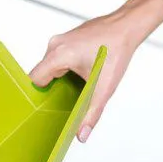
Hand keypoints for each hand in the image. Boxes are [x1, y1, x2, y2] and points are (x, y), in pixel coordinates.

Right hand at [30, 0, 162, 141]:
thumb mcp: (103, 88)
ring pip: (50, 68)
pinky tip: (79, 77)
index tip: (44, 107)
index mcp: (59, 54)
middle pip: (42, 75)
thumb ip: (91, 114)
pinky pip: (58, 60)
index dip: (38, 96)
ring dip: (60, 80)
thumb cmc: (117, 49)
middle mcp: (56, 46)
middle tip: (63, 102)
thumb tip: (81, 134)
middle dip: (52, 90)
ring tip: (75, 89)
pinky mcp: (68, 40)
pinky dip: (66, 71)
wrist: (128, 27)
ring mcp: (61, 41)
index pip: (34, 80)